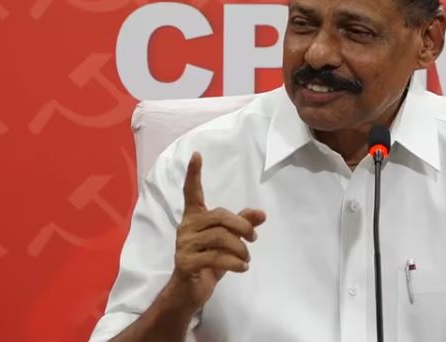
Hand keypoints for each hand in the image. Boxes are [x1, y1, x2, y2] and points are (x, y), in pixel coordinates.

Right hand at [168, 152, 266, 312]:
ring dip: (240, 248)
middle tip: (254, 238)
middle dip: (242, 226)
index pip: (192, 192)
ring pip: (220, 237)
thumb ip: (242, 225)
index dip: (194, 174)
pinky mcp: (185, 262)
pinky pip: (216, 257)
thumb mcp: (228, 242)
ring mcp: (184, 245)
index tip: (197, 154)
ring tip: (247, 258)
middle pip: (219, 216)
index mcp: (194, 218)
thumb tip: (262, 214)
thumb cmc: (209, 261)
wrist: (189, 291)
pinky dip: (234, 263)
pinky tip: (242, 267)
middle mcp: (186, 227)